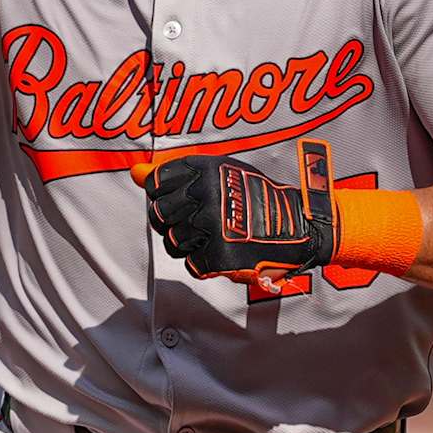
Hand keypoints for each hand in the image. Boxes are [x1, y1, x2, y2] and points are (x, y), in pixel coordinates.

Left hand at [134, 139, 337, 286]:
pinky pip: (193, 265)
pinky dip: (206, 264)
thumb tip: (135, 172)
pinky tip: (225, 252)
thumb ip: (176, 175)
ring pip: (173, 243)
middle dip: (174, 224)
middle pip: (159, 215)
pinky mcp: (219, 254)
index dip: (164, 198)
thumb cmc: (256, 200)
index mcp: (205, 168)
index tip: (183, 203)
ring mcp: (212, 224)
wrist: (298, 228)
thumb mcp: (219, 175)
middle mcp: (206, 193)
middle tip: (200, 224)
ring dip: (190, 246)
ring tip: (215, 238)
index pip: (156, 184)